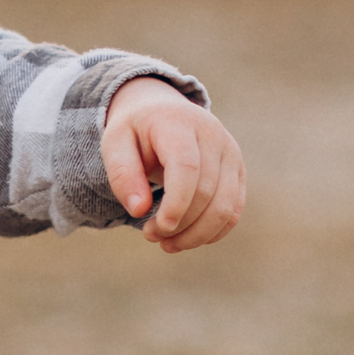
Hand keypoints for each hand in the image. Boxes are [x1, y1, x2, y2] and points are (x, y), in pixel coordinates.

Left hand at [101, 77, 244, 253]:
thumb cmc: (135, 131)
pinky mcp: (238, 170)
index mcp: (179, 123)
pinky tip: (188, 238)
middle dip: (179, 224)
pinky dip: (213, 232)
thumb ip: (123, 174)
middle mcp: (212, 134)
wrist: (162, 110)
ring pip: (225, 207)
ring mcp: (230, 152)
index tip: (160, 229)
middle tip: (150, 235)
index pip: (187, 167)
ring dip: (197, 234)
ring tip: (167, 244)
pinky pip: (234, 210)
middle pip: (206, 192)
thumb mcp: (115, 143)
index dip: (177, 202)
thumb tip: (138, 209)